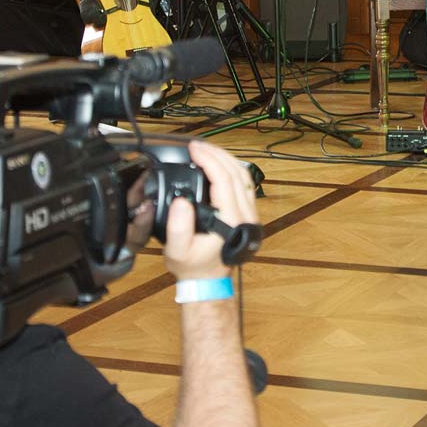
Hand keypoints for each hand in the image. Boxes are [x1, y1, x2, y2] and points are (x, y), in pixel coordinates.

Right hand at [163, 141, 259, 281]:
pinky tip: (218, 164)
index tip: (193, 149)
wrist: (208, 281)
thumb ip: (178, 228)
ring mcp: (249, 214)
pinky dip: (231, 169)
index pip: (224, 180)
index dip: (209, 160)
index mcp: (231, 221)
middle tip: (197, 145)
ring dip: (226, 159)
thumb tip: (182, 201)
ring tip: (206, 149)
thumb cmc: (193, 267)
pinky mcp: (247, 214)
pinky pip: (243, 184)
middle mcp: (245, 215)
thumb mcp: (177, 251)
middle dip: (216, 154)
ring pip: (243, 176)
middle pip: (236, 173)